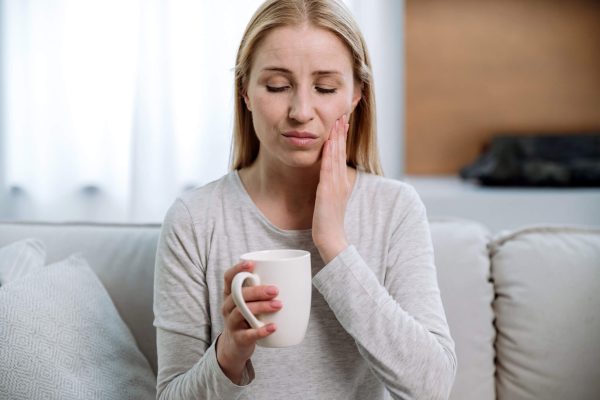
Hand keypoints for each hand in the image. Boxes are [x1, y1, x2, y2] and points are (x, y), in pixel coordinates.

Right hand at [216, 261, 280, 383]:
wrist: (236, 346)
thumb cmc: (248, 318)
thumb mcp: (250, 302)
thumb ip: (262, 291)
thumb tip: (293, 276)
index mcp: (230, 294)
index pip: (229, 278)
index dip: (237, 269)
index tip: (251, 264)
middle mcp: (228, 306)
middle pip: (238, 295)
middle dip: (257, 291)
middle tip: (275, 290)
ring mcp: (231, 323)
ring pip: (241, 312)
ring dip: (261, 307)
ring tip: (278, 305)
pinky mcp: (238, 338)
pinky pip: (248, 334)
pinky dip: (261, 331)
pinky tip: (273, 327)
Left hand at [312, 114, 350, 263]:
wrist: (331, 240)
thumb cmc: (328, 224)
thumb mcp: (330, 202)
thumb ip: (329, 189)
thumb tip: (325, 182)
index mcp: (341, 183)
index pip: (341, 156)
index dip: (342, 139)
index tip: (342, 123)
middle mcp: (340, 182)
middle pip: (341, 152)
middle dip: (342, 133)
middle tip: (343, 114)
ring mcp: (335, 186)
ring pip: (336, 157)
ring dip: (337, 138)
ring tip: (338, 122)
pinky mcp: (327, 192)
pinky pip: (328, 170)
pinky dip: (329, 155)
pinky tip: (328, 143)